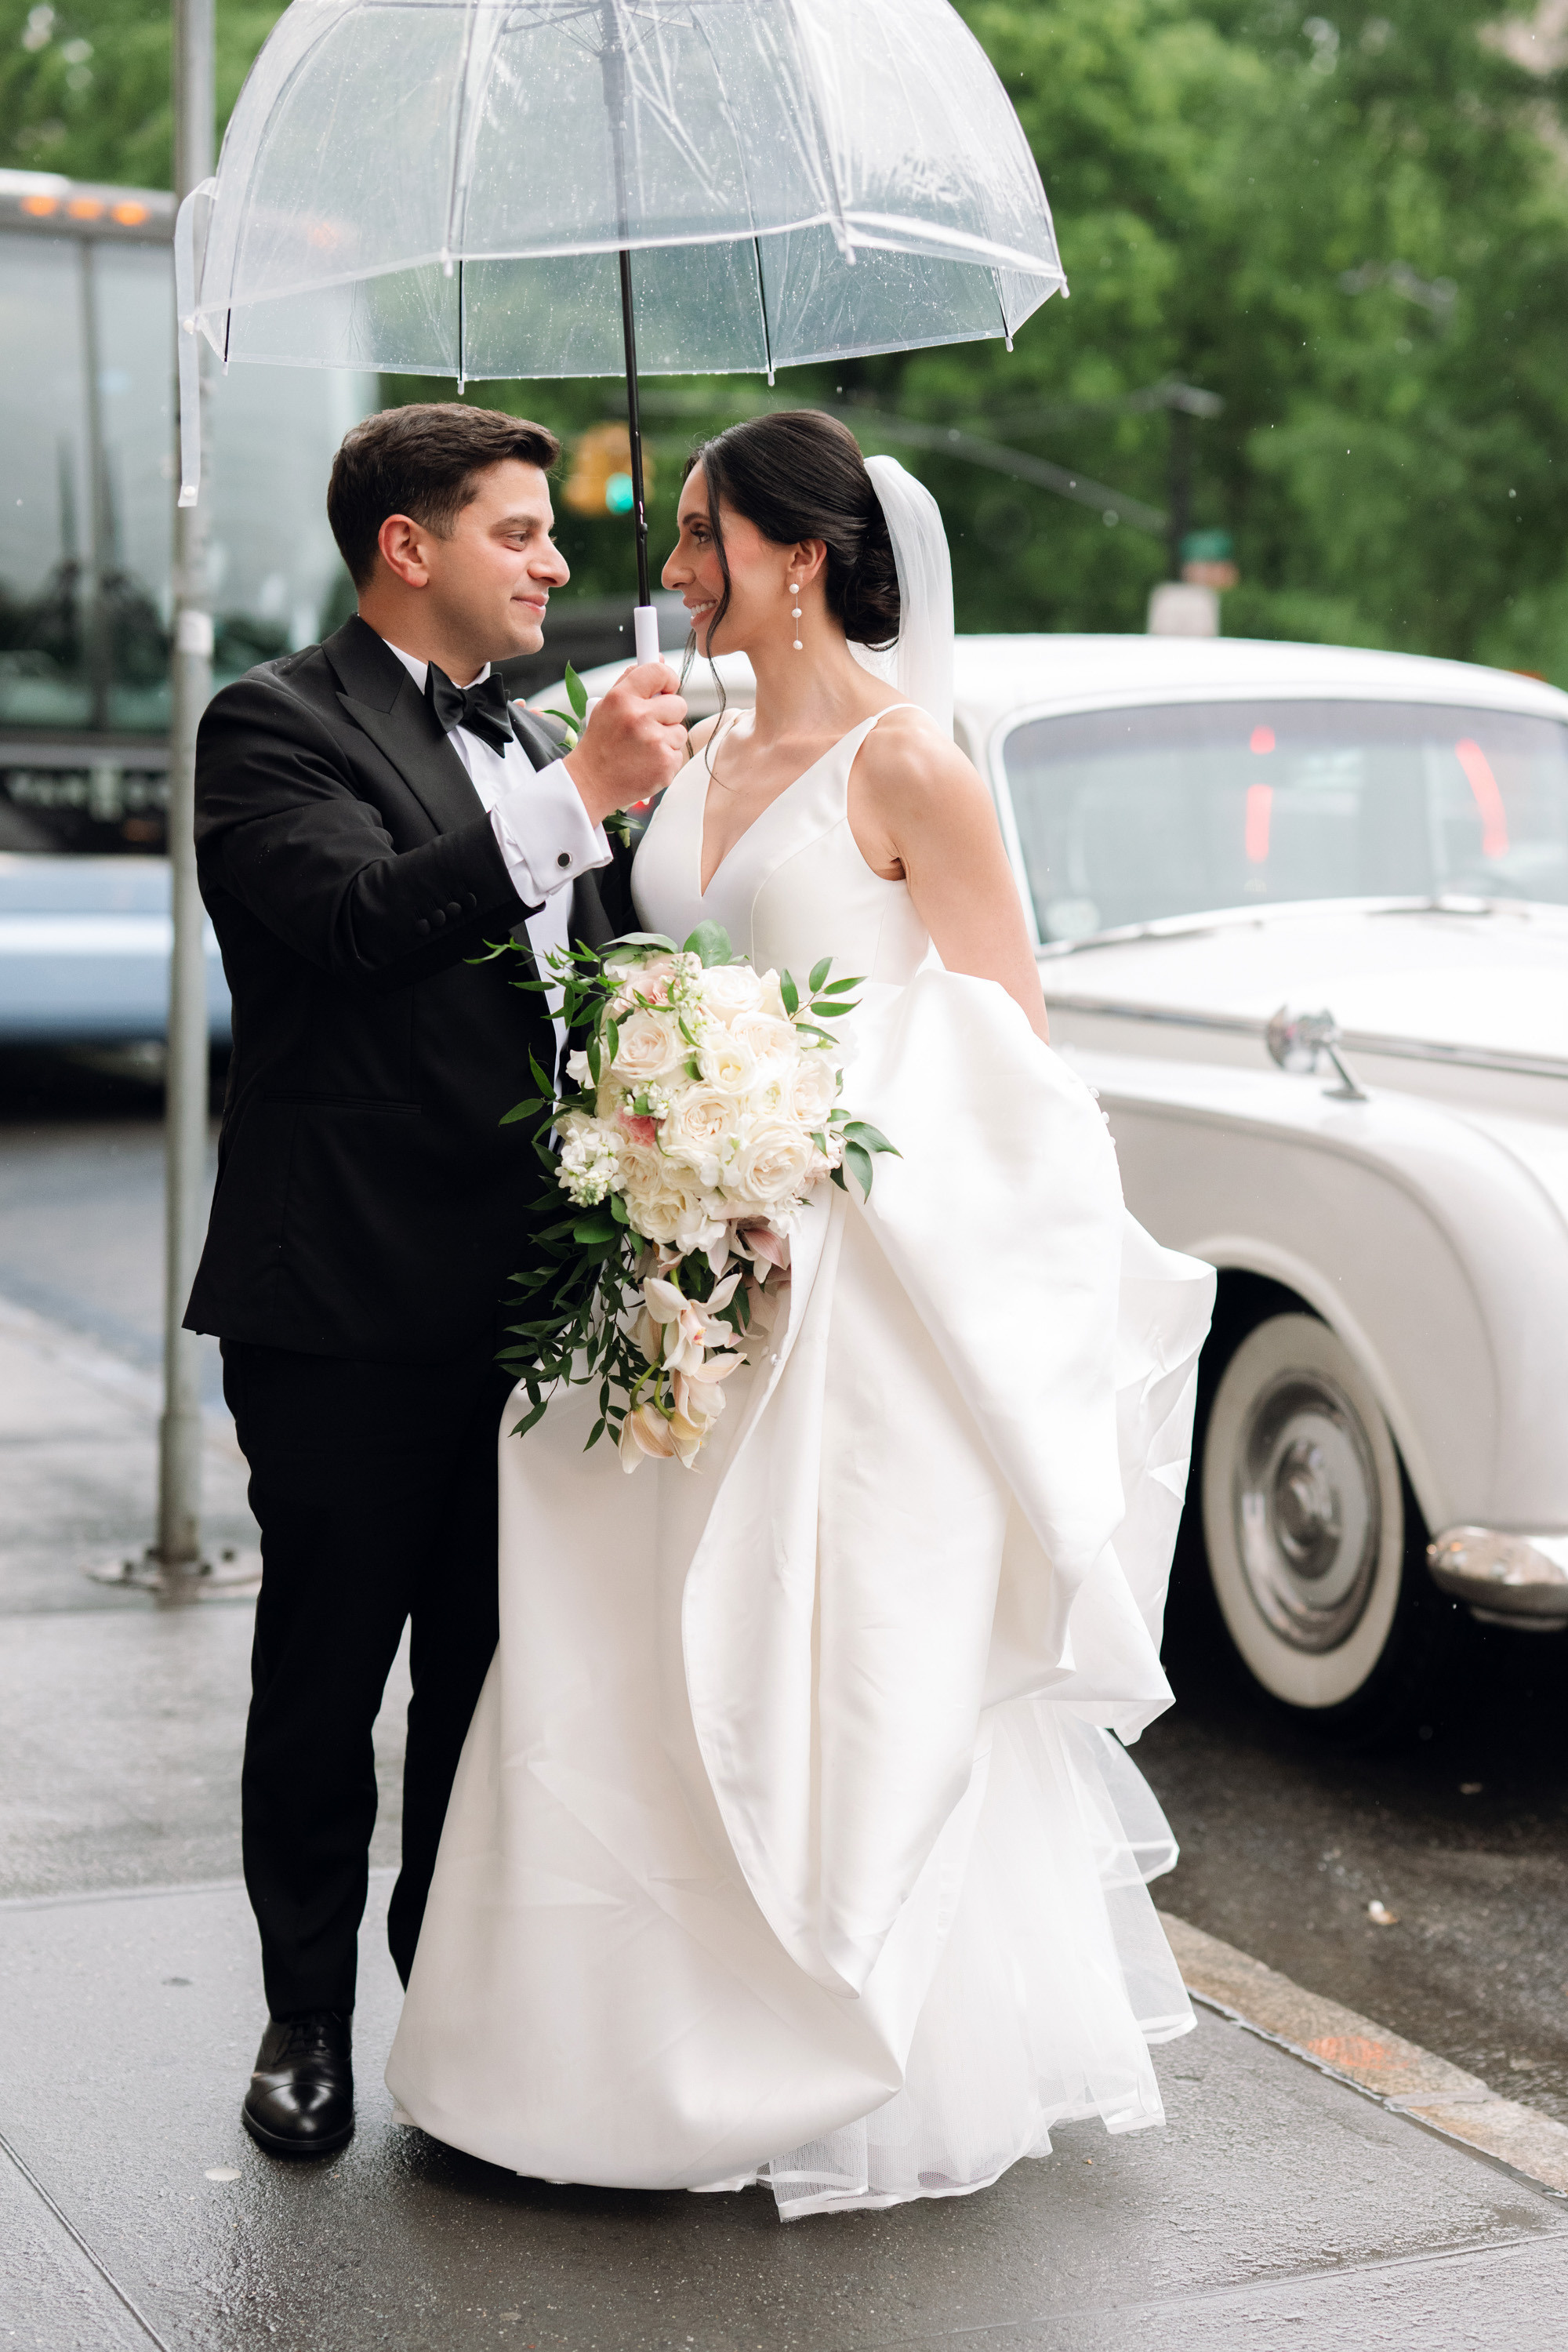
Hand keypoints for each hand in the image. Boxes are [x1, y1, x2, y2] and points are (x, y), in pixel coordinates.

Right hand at [562, 661, 686, 826]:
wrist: (591, 783)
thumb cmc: (600, 743)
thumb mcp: (607, 705)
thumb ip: (633, 680)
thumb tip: (659, 659)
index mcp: (622, 698)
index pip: (660, 672)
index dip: (668, 678)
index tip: (667, 687)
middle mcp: (639, 718)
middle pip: (679, 703)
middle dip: (668, 713)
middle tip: (649, 725)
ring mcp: (655, 743)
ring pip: (680, 730)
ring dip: (667, 738)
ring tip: (643, 747)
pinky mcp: (665, 765)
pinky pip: (678, 753)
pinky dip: (666, 758)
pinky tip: (646, 762)